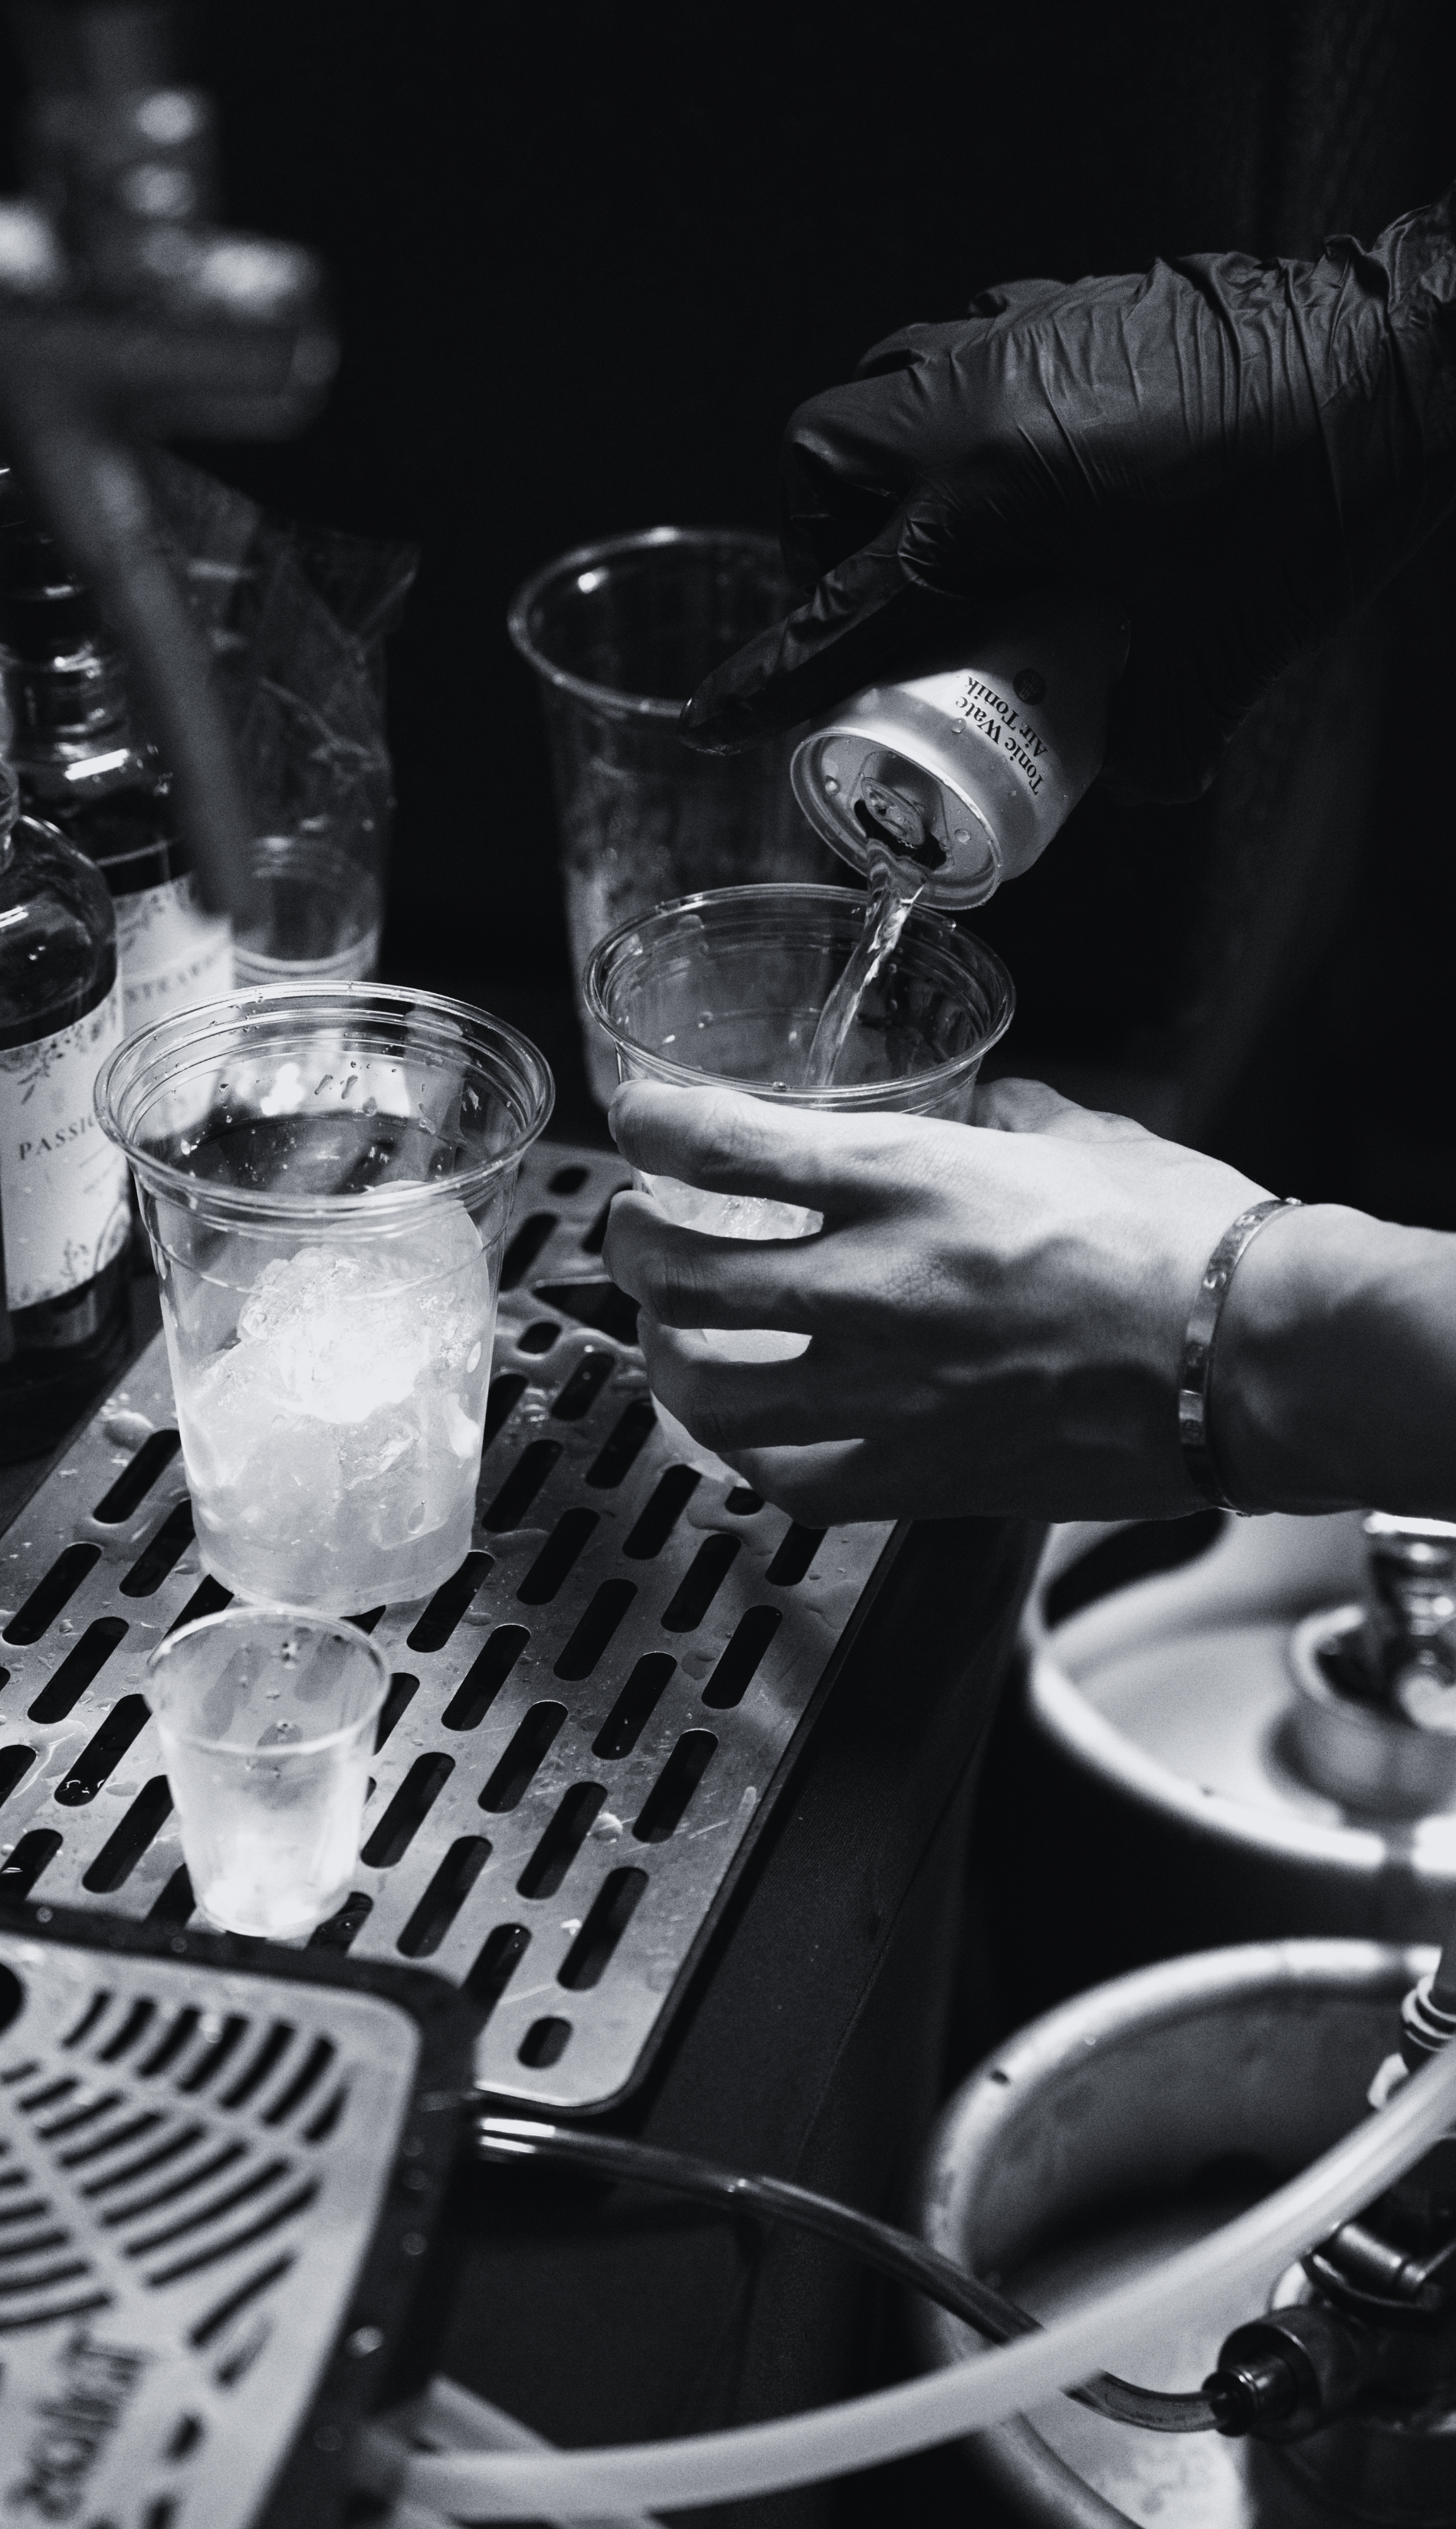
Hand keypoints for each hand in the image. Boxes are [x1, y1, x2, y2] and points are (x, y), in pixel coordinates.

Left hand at [604, 1076, 1270, 1523]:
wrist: (1258, 1361)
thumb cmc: (1192, 1246)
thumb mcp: (1087, 1138)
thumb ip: (1010, 1118)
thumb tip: (989, 1107)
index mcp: (912, 1179)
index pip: (722, 1146)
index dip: (650, 1127)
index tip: (638, 1121)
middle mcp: (877, 1285)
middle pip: (677, 1275)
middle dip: (627, 1246)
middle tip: (632, 1232)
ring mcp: (889, 1391)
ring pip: (705, 1391)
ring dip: (666, 1357)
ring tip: (671, 1337)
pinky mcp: (918, 1475)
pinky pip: (784, 1477)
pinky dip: (745, 1450)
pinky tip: (750, 1429)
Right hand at [681, 196, 1455, 802]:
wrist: (1399, 360)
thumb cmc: (1311, 492)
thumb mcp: (1225, 647)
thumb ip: (1164, 736)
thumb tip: (1137, 787)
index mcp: (988, 488)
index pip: (844, 604)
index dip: (774, 677)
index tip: (712, 722)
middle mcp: (979, 394)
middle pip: (825, 462)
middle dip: (826, 544)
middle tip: (887, 610)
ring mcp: (1018, 331)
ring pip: (885, 392)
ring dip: (888, 474)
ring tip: (952, 547)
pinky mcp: (1066, 302)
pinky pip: (961, 354)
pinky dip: (960, 421)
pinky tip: (1026, 480)